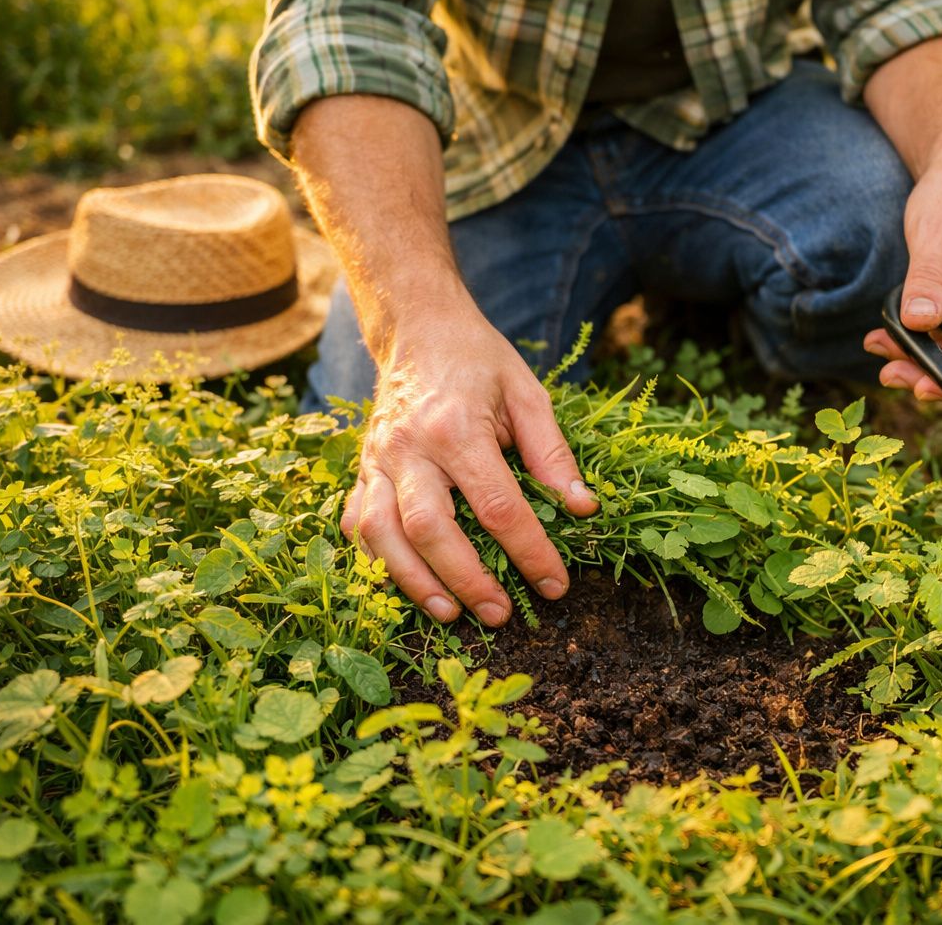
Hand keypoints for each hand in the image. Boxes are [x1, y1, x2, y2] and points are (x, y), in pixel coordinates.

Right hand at [339, 310, 597, 625]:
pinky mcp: (360, 470)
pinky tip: (405, 583)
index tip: (556, 584)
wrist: (418, 328)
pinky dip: (376, 561)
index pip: (498, 507)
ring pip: (382, 534)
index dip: (530, 552)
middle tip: (501, 613)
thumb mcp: (528, 395)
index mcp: (457, 428)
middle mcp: (409, 448)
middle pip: (431, 528)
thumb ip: (554, 454)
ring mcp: (376, 461)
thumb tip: (583, 508)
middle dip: (466, 579)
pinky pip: (357, 524)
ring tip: (450, 613)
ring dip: (414, 582)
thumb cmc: (480, 362)